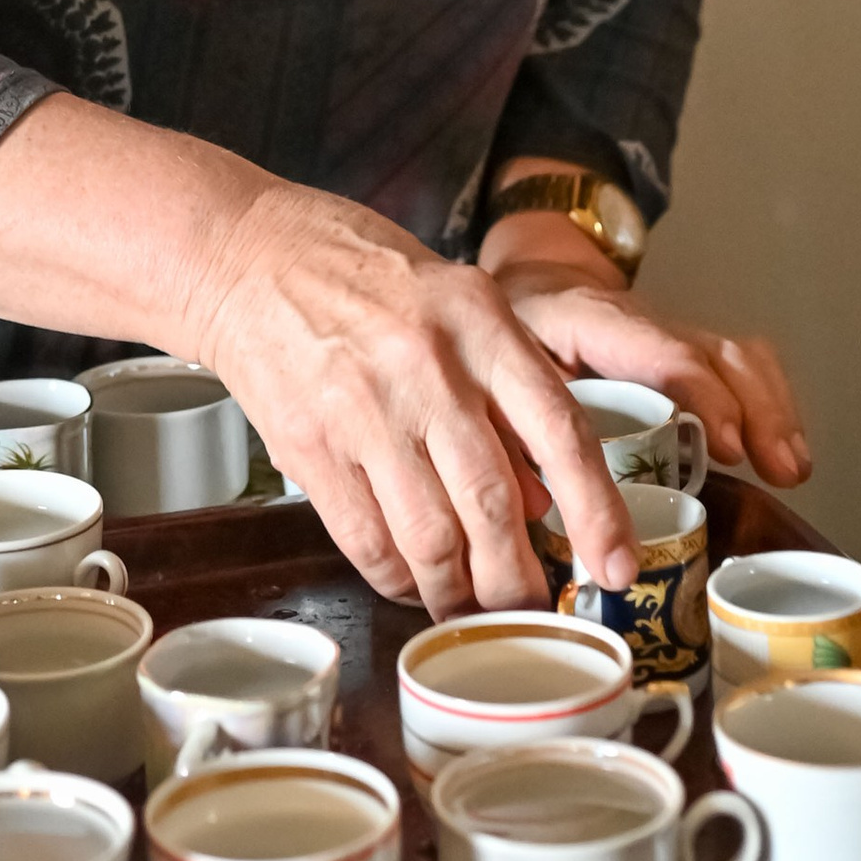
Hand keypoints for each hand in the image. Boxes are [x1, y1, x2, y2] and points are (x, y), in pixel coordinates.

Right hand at [193, 181, 639, 618]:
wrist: (245, 256)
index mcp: (479, 322)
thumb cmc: (361, 276)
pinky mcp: (309, 447)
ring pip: (431, 538)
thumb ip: (505, 394)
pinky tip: (409, 579)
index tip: (615, 564)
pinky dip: (397, 578)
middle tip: (528, 604)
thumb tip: (541, 501)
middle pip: (493, 503)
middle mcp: (428, 367)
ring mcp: (363, 409)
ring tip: (465, 602)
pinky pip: (368, 541)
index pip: (561, 428)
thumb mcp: (457, 306)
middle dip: (517, 577)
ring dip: (455, 590)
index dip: (596, 509)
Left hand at [489, 255, 809, 484]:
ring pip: (737, 359)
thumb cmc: (515, 331)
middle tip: (774, 467)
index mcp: (587, 319)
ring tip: (791, 471)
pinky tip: (786, 456)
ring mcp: (673, 334)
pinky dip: (773, 407)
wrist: (538, 280)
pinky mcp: (692, 352)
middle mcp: (642, 323)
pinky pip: (745, 368)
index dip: (700, 395)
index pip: (657, 349)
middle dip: (754, 410)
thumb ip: (512, 419)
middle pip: (713, 355)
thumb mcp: (497, 361)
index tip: (728, 446)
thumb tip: (535, 500)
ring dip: (772, 413)